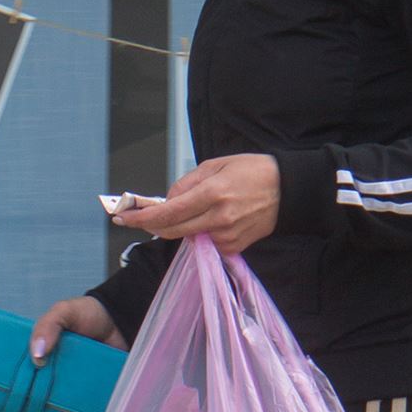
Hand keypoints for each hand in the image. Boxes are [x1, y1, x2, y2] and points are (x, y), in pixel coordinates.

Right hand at [0, 294, 126, 411]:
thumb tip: (36, 354)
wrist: (122, 322)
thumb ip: (48, 326)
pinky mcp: (85, 404)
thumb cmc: (88, 315)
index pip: (4, 386)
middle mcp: (45, 382)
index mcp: (31, 362)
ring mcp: (64, 395)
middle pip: (19, 408)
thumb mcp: (63, 312)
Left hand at [113, 154, 279, 253]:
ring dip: (179, 225)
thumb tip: (167, 200)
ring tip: (192, 207)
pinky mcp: (233, 247)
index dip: (141, 217)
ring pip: (187, 236)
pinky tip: (212, 218)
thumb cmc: (253, 171)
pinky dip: (199, 231)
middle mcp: (217, 219)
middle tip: (134, 217)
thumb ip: (187, 183)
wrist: (288, 191)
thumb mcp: (217, 164)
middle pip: (171, 230)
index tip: (122, 217)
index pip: (167, 213)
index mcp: (212, 194)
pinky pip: (205, 242)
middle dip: (150, 224)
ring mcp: (226, 236)